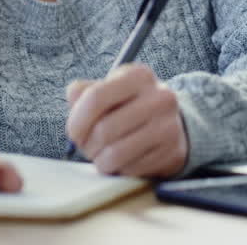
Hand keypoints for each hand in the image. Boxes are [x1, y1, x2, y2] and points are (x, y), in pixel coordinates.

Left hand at [65, 63, 188, 177]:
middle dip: (88, 145)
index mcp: (139, 75)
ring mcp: (169, 126)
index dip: (77, 120)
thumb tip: (73, 94)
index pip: (96, 97)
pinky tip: (123, 161)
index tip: (74, 132)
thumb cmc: (131, 107)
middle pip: (104, 129)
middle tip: (88, 147)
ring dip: (101, 161)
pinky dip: (121, 170)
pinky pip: (132, 169)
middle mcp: (159, 97)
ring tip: (102, 156)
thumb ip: (86, 91)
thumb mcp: (111, 90)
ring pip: (116, 153)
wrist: (172, 125)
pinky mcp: (173, 152)